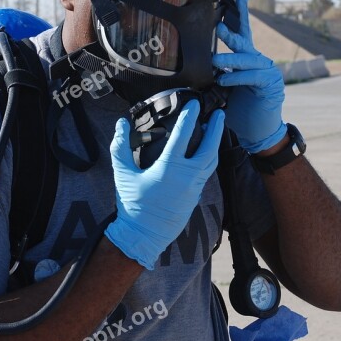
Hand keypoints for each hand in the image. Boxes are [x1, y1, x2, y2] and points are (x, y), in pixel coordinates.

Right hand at [105, 100, 224, 269]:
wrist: (143, 235)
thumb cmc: (132, 205)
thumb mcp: (122, 173)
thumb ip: (120, 146)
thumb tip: (121, 124)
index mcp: (169, 168)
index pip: (183, 135)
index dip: (190, 117)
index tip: (194, 104)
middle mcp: (186, 176)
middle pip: (209, 147)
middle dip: (216, 129)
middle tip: (220, 114)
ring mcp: (193, 188)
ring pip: (210, 161)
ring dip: (215, 144)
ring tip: (215, 131)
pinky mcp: (195, 197)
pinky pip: (206, 173)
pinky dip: (208, 160)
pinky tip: (205, 154)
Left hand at [213, 0, 286, 153]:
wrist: (256, 133)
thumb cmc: (238, 112)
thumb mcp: (220, 92)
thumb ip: (211, 78)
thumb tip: (189, 70)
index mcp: (246, 60)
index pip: (243, 33)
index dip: (240, 14)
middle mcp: (258, 62)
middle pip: (245, 40)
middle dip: (233, 30)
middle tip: (219, 24)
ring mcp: (266, 72)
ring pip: (248, 59)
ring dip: (231, 58)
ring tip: (215, 60)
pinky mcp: (271, 85)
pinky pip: (253, 76)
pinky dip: (238, 76)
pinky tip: (225, 78)